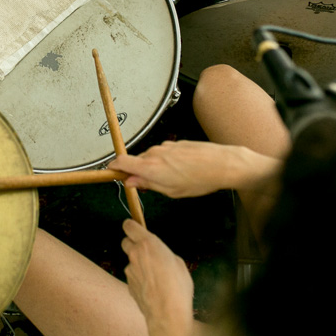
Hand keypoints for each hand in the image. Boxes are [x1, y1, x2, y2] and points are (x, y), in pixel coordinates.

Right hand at [109, 141, 278, 198]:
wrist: (222, 163)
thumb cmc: (200, 179)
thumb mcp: (171, 191)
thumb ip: (148, 185)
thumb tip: (131, 182)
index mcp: (150, 167)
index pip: (121, 161)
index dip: (114, 167)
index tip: (113, 173)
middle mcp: (155, 153)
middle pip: (136, 161)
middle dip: (138, 172)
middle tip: (149, 185)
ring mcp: (165, 146)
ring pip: (151, 158)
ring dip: (155, 168)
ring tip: (173, 179)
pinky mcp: (175, 143)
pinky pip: (163, 154)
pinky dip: (166, 162)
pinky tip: (182, 170)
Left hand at [121, 219, 196, 335]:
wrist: (167, 314)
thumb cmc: (177, 287)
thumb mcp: (178, 263)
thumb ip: (164, 254)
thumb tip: (159, 256)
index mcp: (148, 244)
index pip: (130, 226)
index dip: (132, 226)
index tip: (135, 227)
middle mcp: (135, 254)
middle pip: (125, 242)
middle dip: (133, 244)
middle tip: (146, 252)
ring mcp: (130, 270)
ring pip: (130, 262)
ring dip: (139, 265)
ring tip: (155, 277)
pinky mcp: (128, 284)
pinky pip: (133, 277)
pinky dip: (139, 279)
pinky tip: (152, 288)